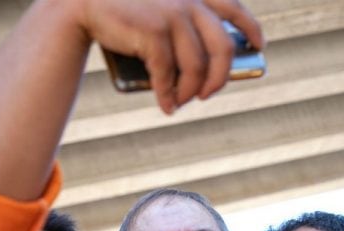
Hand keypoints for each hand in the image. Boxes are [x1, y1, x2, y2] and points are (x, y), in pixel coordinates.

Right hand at [77, 0, 263, 112]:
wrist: (83, 0)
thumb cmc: (122, 8)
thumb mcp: (159, 8)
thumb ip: (182, 25)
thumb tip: (200, 71)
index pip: (234, 8)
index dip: (251, 29)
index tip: (259, 45)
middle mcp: (189, 0)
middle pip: (223, 47)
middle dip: (221, 77)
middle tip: (209, 93)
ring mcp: (173, 14)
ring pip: (197, 66)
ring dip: (191, 92)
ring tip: (181, 103)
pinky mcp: (154, 31)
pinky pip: (169, 73)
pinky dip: (168, 94)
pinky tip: (166, 106)